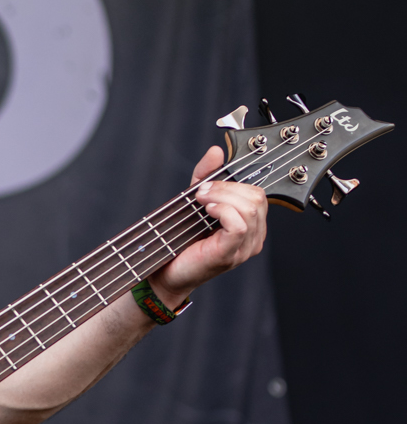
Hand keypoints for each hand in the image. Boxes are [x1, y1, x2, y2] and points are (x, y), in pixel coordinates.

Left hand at [150, 145, 266, 308]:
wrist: (166, 271)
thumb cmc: (182, 240)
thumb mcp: (195, 200)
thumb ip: (207, 175)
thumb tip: (217, 151)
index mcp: (250, 225)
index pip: (258, 194)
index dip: (233, 183)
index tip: (207, 185)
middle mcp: (253, 237)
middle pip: (257, 197)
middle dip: (226, 188)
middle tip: (202, 193)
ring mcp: (245, 248)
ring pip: (249, 208)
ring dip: (221, 197)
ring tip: (202, 201)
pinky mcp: (231, 253)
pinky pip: (239, 224)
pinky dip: (222, 210)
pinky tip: (207, 211)